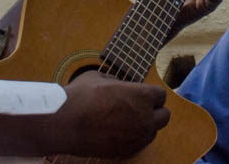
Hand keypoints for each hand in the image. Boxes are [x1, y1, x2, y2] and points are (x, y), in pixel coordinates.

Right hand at [54, 71, 169, 156]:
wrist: (64, 123)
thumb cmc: (81, 96)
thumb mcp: (99, 77)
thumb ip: (117, 82)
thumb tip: (119, 84)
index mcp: (142, 96)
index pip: (161, 95)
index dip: (151, 94)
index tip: (142, 94)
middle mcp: (145, 117)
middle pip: (164, 116)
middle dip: (154, 111)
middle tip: (139, 108)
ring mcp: (137, 137)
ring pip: (152, 132)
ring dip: (145, 125)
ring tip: (127, 120)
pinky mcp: (126, 150)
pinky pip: (139, 144)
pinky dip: (134, 138)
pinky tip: (120, 132)